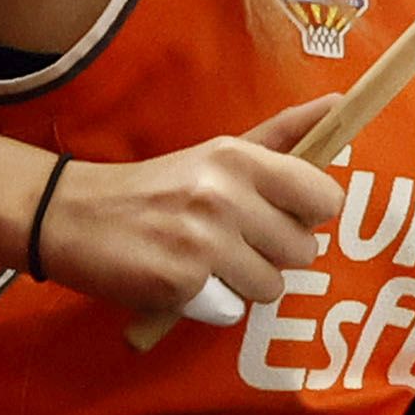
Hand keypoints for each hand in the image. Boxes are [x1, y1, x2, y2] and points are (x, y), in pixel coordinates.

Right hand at [38, 100, 342, 319]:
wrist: (74, 215)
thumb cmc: (158, 186)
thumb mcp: (217, 152)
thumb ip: (281, 135)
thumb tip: (340, 104)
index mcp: (238, 158)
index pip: (323, 197)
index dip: (308, 214)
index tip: (281, 214)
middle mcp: (225, 195)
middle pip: (303, 250)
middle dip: (273, 253)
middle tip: (233, 241)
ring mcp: (203, 242)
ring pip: (271, 286)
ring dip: (244, 283)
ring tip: (207, 261)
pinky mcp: (181, 284)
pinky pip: (232, 311)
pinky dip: (211, 305)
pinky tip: (184, 281)